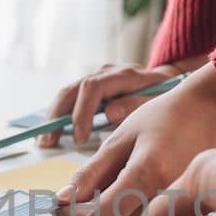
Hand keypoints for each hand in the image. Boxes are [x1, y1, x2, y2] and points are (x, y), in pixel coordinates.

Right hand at [37, 54, 205, 147]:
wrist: (169, 78)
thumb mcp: (158, 99)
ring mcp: (97, 78)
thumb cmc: (165, 93)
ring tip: (45, 141)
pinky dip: (60, 115)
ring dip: (53, 116)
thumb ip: (136, 105)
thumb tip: (110, 112)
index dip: (82, 113)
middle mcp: (106, 73)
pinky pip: (71, 98)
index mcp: (123, 75)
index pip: (92, 89)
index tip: (80, 137)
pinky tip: (53, 132)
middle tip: (49, 142)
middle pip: (72, 89)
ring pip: (67, 93)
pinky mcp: (93, 87)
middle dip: (57, 116)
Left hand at [55, 64, 215, 215]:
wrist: (215, 109)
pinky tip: (124, 192)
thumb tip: (65, 198)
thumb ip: (93, 171)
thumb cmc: (168, 116)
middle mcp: (167, 193)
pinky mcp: (190, 207)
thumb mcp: (122, 136)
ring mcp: (182, 202)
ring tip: (98, 194)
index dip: (77, 215)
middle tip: (73, 205)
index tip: (60, 210)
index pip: (103, 212)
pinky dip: (132, 210)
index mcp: (148, 172)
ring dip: (110, 214)